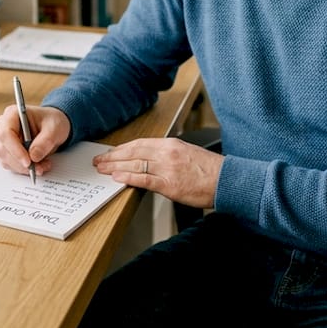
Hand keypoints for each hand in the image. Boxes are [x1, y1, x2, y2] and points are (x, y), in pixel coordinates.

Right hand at [0, 104, 70, 177]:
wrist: (53, 127)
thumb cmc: (52, 121)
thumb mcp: (55, 128)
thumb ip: (45, 141)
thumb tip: (34, 156)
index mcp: (12, 114)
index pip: (6, 133)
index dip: (15, 149)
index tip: (28, 161)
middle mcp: (4, 126)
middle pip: (4, 149)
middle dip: (21, 162)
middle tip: (38, 168)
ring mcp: (4, 140)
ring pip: (6, 160)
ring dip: (24, 168)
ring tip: (42, 165)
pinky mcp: (7, 152)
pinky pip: (11, 165)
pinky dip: (24, 169)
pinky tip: (38, 165)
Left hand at [92, 138, 222, 208]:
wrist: (226, 181)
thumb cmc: (210, 171)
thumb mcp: (187, 154)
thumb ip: (168, 155)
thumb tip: (151, 160)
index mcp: (171, 144)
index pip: (140, 143)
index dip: (122, 148)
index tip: (111, 152)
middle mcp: (167, 153)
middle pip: (133, 151)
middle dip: (114, 156)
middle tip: (99, 160)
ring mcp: (167, 168)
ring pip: (135, 164)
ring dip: (116, 166)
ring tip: (102, 169)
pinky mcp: (169, 184)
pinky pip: (144, 179)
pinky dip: (129, 177)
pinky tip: (118, 177)